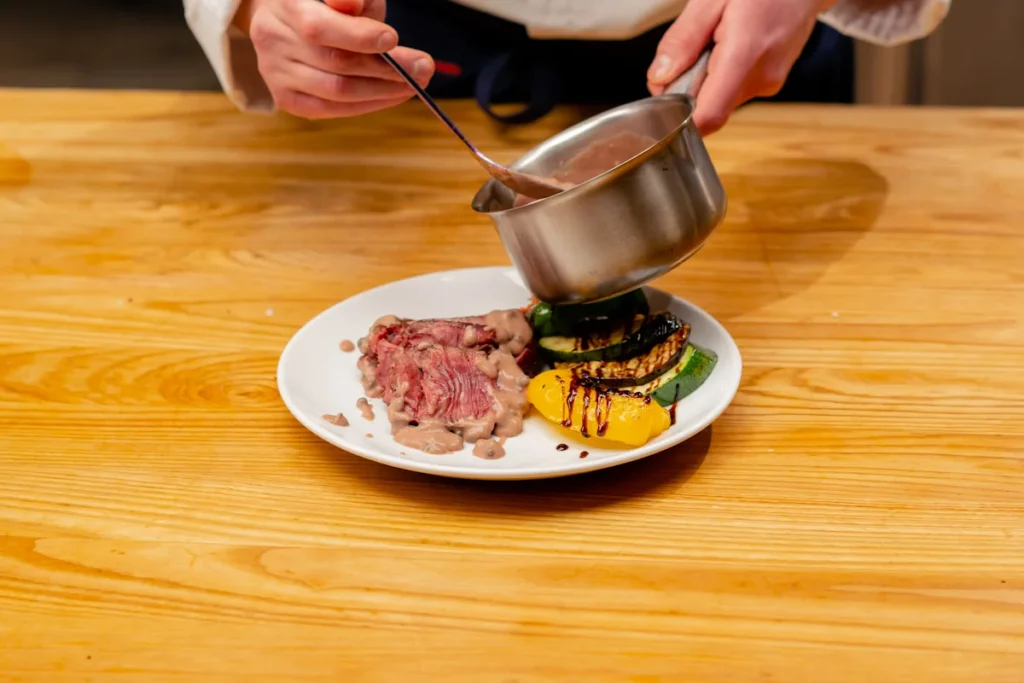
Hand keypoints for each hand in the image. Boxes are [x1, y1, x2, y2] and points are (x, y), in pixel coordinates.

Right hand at [237, 0, 433, 118]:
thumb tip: (359, 13)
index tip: (394, 39)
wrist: (282, 19)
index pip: (320, 28)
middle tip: (423, 68)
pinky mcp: (286, 98)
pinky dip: (367, 105)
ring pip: (336, 92)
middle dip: (386, 69)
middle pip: (335, 63)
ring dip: (382, 91)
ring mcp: (275, 72)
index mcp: (285, 4)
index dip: (359, 36)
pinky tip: (391, 96)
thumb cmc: (322, 0)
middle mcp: (272, 39)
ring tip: (413, 84)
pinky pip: (331, 110)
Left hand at [647, 0, 834, 134]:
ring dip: (705, 78)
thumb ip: (683, 39)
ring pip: (719, 99)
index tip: (663, 100)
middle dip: (687, 88)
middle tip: (689, 50)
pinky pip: (733, 89)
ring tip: (714, 41)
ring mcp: (769, 83)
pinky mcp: (770, 82)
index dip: (679, 119)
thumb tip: (658, 79)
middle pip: (708, 108)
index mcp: (745, 55)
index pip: (708, 116)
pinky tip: (728, 45)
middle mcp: (761, 78)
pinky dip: (721, 74)